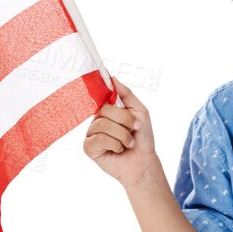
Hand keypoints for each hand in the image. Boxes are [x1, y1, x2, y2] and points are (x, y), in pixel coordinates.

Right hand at [83, 74, 156, 188]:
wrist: (143, 162)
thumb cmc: (142, 138)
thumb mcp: (140, 112)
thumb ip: (126, 94)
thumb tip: (112, 77)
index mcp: (107, 110)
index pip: (102, 95)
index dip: (102, 87)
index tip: (101, 70)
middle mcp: (97, 120)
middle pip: (105, 110)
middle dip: (125, 121)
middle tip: (133, 130)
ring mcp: (91, 134)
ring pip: (103, 125)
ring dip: (122, 135)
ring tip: (127, 143)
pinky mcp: (89, 147)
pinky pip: (99, 138)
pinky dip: (114, 144)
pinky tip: (118, 150)